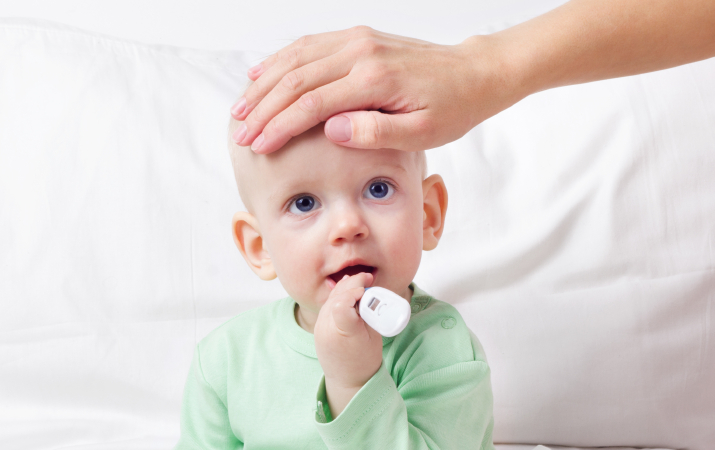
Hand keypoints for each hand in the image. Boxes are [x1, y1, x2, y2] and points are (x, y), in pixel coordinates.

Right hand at [230, 26, 516, 153]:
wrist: (472, 73)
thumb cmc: (452, 108)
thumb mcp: (423, 134)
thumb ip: (377, 132)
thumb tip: (332, 130)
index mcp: (374, 80)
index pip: (312, 104)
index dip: (280, 126)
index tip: (258, 146)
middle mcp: (360, 52)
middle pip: (296, 79)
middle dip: (263, 108)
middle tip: (241, 133)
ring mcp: (357, 40)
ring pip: (296, 58)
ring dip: (265, 84)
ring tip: (241, 108)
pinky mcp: (358, 38)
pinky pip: (310, 46)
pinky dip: (282, 61)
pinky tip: (263, 75)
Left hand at [314, 272, 381, 417]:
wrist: (347, 379)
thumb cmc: (365, 359)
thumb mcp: (374, 335)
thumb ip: (369, 312)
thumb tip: (367, 290)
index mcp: (343, 333)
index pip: (342, 303)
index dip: (355, 291)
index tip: (369, 290)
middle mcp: (326, 328)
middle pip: (336, 295)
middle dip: (353, 284)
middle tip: (369, 279)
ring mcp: (319, 327)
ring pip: (331, 297)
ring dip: (346, 287)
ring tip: (362, 283)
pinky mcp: (317, 325)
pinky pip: (328, 303)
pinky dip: (339, 295)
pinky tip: (350, 290)